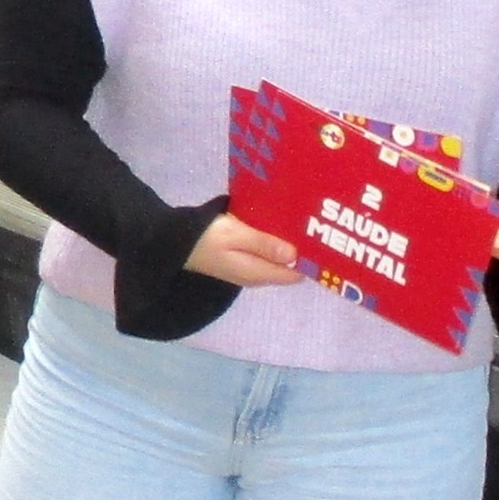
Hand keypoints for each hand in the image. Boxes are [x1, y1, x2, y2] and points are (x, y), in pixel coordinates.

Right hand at [184, 212, 306, 287]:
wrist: (175, 243)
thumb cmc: (206, 237)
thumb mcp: (236, 235)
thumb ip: (266, 244)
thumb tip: (295, 255)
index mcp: (258, 273)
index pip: (295, 274)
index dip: (310, 260)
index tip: (323, 239)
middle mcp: (257, 276)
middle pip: (289, 268)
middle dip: (302, 250)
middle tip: (316, 225)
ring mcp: (249, 270)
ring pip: (278, 260)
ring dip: (289, 246)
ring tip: (303, 223)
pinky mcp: (242, 261)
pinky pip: (267, 255)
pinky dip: (276, 243)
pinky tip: (280, 226)